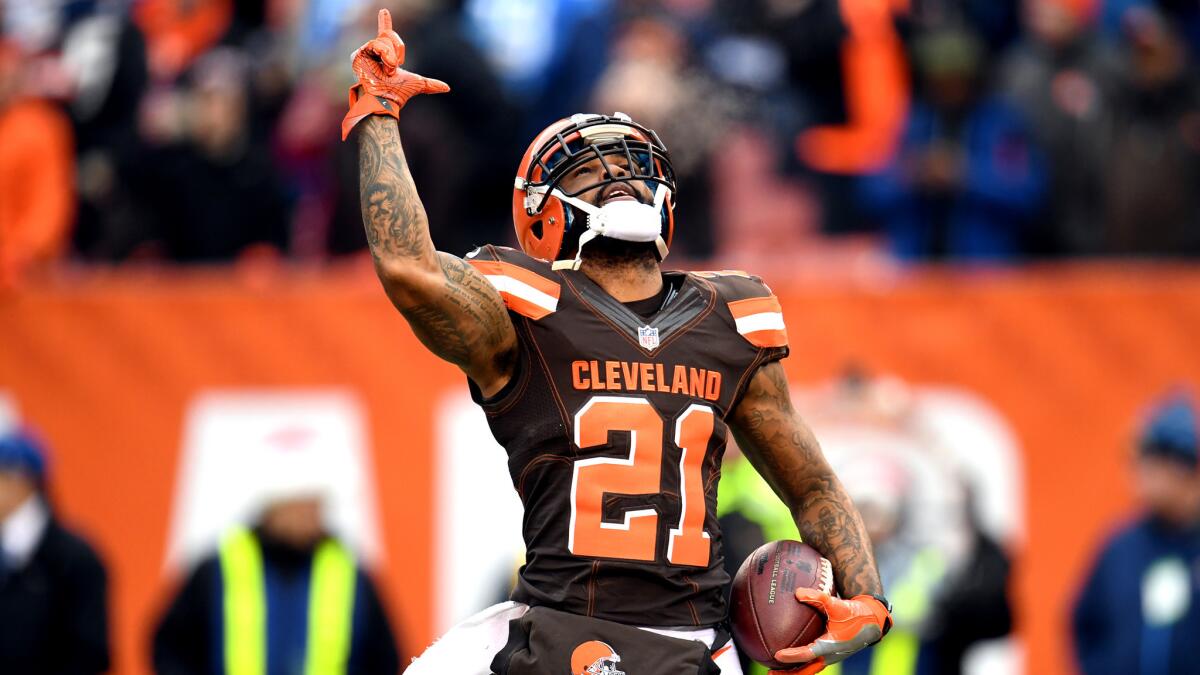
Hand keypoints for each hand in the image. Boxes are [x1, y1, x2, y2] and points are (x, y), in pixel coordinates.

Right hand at [341, 9, 449, 138]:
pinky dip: (384, 55)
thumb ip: (431, 84)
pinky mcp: (358, 55)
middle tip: (397, 65)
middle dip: (398, 48)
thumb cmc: (399, 93)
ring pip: (383, 40)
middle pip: (389, 34)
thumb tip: (447, 88)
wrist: (387, 100)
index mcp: (386, 55)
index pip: (385, 34)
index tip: (384, 11)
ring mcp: (365, 53)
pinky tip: (385, 67)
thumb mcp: (418, 84)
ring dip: (391, 56)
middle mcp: (374, 52)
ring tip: (389, 71)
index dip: (385, 22)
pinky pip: (375, 44)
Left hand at [767, 591, 890, 674]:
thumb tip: (797, 592)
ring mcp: (829, 656)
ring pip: (808, 669)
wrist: (871, 622)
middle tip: (771, 673)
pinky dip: (800, 663)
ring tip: (775, 672)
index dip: (792, 655)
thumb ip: (818, 597)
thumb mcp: (837, 604)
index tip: (777, 655)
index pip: (808, 653)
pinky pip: (812, 662)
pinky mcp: (830, 654)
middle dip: (789, 674)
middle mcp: (829, 655)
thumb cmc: (854, 614)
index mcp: (830, 645)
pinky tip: (789, 658)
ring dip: (793, 671)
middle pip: (805, 670)